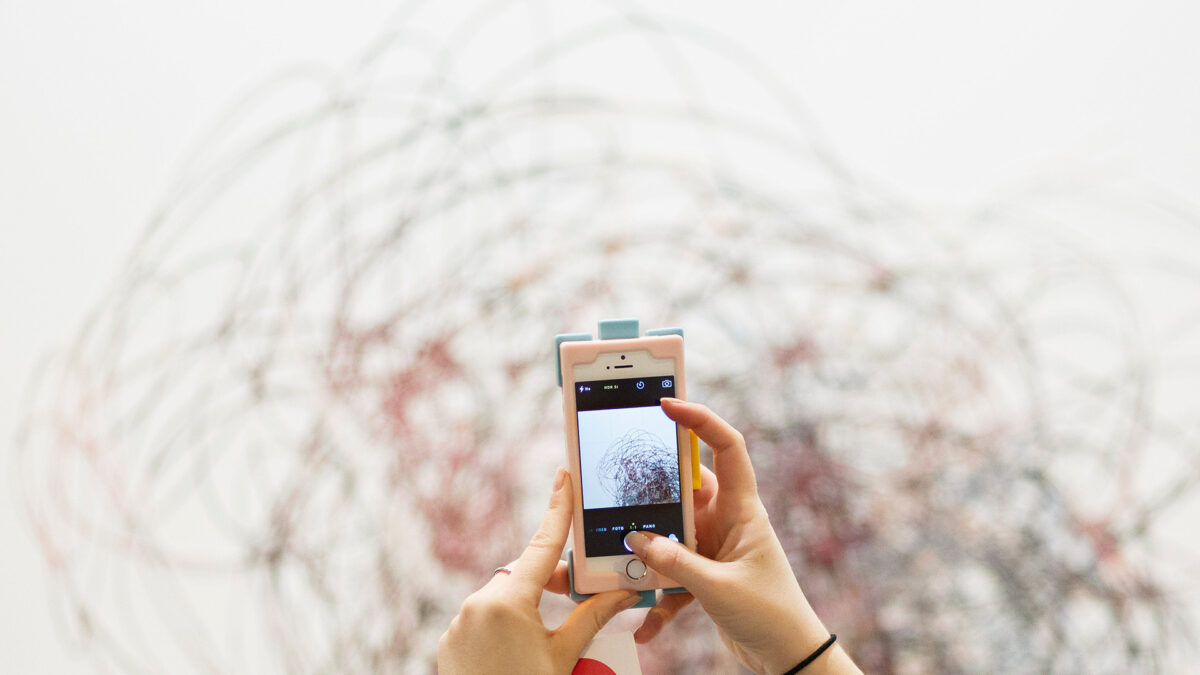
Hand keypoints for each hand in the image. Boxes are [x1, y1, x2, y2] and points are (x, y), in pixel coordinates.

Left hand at [438, 469, 641, 673]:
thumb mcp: (566, 656)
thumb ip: (591, 617)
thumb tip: (624, 591)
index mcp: (508, 601)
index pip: (541, 545)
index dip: (557, 510)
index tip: (563, 477)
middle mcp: (477, 603)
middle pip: (521, 576)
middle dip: (547, 582)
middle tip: (576, 591)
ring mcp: (458, 623)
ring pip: (501, 599)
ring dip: (525, 608)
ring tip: (546, 638)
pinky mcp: (448, 643)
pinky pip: (481, 621)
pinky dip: (502, 627)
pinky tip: (517, 651)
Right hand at [626, 398, 860, 674]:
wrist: (788, 655)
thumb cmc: (770, 613)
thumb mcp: (719, 587)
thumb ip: (675, 563)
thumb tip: (637, 539)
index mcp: (742, 509)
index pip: (726, 447)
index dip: (700, 420)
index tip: (667, 404)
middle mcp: (726, 520)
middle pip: (683, 488)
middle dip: (651, 492)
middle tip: (620, 490)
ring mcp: (713, 546)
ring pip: (670, 531)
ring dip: (649, 549)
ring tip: (621, 557)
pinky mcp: (702, 572)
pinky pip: (671, 572)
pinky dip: (657, 596)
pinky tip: (646, 625)